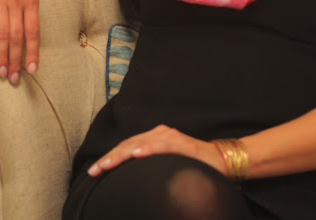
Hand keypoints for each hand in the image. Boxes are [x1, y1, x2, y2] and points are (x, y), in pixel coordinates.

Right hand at [0, 0, 39, 83]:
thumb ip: (32, 4)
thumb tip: (31, 26)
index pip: (33, 32)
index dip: (32, 52)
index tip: (31, 69)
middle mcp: (17, 1)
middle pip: (17, 37)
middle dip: (15, 60)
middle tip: (13, 78)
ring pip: (1, 32)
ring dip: (1, 54)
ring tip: (0, 71)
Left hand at [87, 125, 225, 176]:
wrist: (221, 160)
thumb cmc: (193, 166)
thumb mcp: (167, 167)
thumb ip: (152, 169)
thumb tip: (132, 182)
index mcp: (154, 139)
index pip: (127, 147)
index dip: (110, 158)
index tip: (94, 171)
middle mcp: (159, 134)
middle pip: (129, 145)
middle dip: (110, 158)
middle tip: (94, 170)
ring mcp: (169, 136)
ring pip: (140, 144)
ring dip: (121, 155)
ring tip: (106, 164)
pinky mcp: (180, 143)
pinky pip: (160, 146)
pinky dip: (147, 150)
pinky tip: (136, 155)